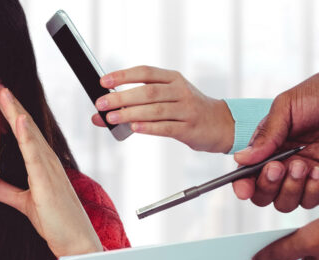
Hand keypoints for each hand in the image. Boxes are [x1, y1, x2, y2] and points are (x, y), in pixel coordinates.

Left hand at [0, 81, 102, 257]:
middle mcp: (48, 160)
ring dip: (16, 111)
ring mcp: (50, 168)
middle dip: (10, 103)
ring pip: (29, 133)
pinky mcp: (48, 181)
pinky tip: (19, 120)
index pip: (23, 132)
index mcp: (42, 164)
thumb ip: (5, 191)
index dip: (10, 112)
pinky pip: (35, 155)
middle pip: (26, 125)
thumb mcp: (24, 204)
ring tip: (2, 90)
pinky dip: (27, 136)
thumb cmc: (56, 224)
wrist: (76, 244)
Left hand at [92, 66, 234, 152]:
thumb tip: (98, 115)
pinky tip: (134, 128)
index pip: (145, 72)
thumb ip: (134, 105)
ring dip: (131, 114)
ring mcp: (187, 109)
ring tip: (112, 118)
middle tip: (102, 103)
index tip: (104, 81)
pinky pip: (166, 127)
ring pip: (156, 110)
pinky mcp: (189, 128)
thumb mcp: (165, 100)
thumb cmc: (186, 109)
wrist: (220, 123)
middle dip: (122, 97)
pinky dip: (149, 127)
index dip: (124, 75)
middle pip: (148, 92)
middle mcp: (180, 91)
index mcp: (172, 78)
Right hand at [231, 68, 318, 211]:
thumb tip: (241, 159)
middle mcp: (283, 163)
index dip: (242, 185)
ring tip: (303, 165)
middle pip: (263, 194)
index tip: (244, 188)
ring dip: (290, 189)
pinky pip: (312, 200)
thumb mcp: (287, 106)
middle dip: (267, 186)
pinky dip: (312, 191)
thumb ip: (266, 134)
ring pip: (285, 202)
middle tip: (278, 167)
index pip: (246, 174)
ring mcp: (305, 173)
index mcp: (267, 146)